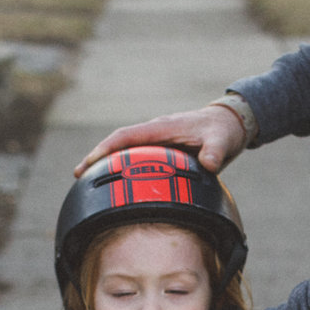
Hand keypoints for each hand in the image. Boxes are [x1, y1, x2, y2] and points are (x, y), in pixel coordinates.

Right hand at [74, 102, 247, 176]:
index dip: (105, 149)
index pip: (126, 136)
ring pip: (126, 151)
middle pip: (118, 143)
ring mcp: (157, 141)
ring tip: (90, 182)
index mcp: (162, 128)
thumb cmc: (223, 131)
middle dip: (97, 157)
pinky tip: (119, 185)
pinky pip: (138, 158)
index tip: (89, 163)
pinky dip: (124, 168)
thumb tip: (209, 164)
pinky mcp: (162, 150)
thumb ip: (215, 152)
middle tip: (78, 176)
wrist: (231, 124)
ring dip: (108, 163)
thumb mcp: (222, 141)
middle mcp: (155, 132)